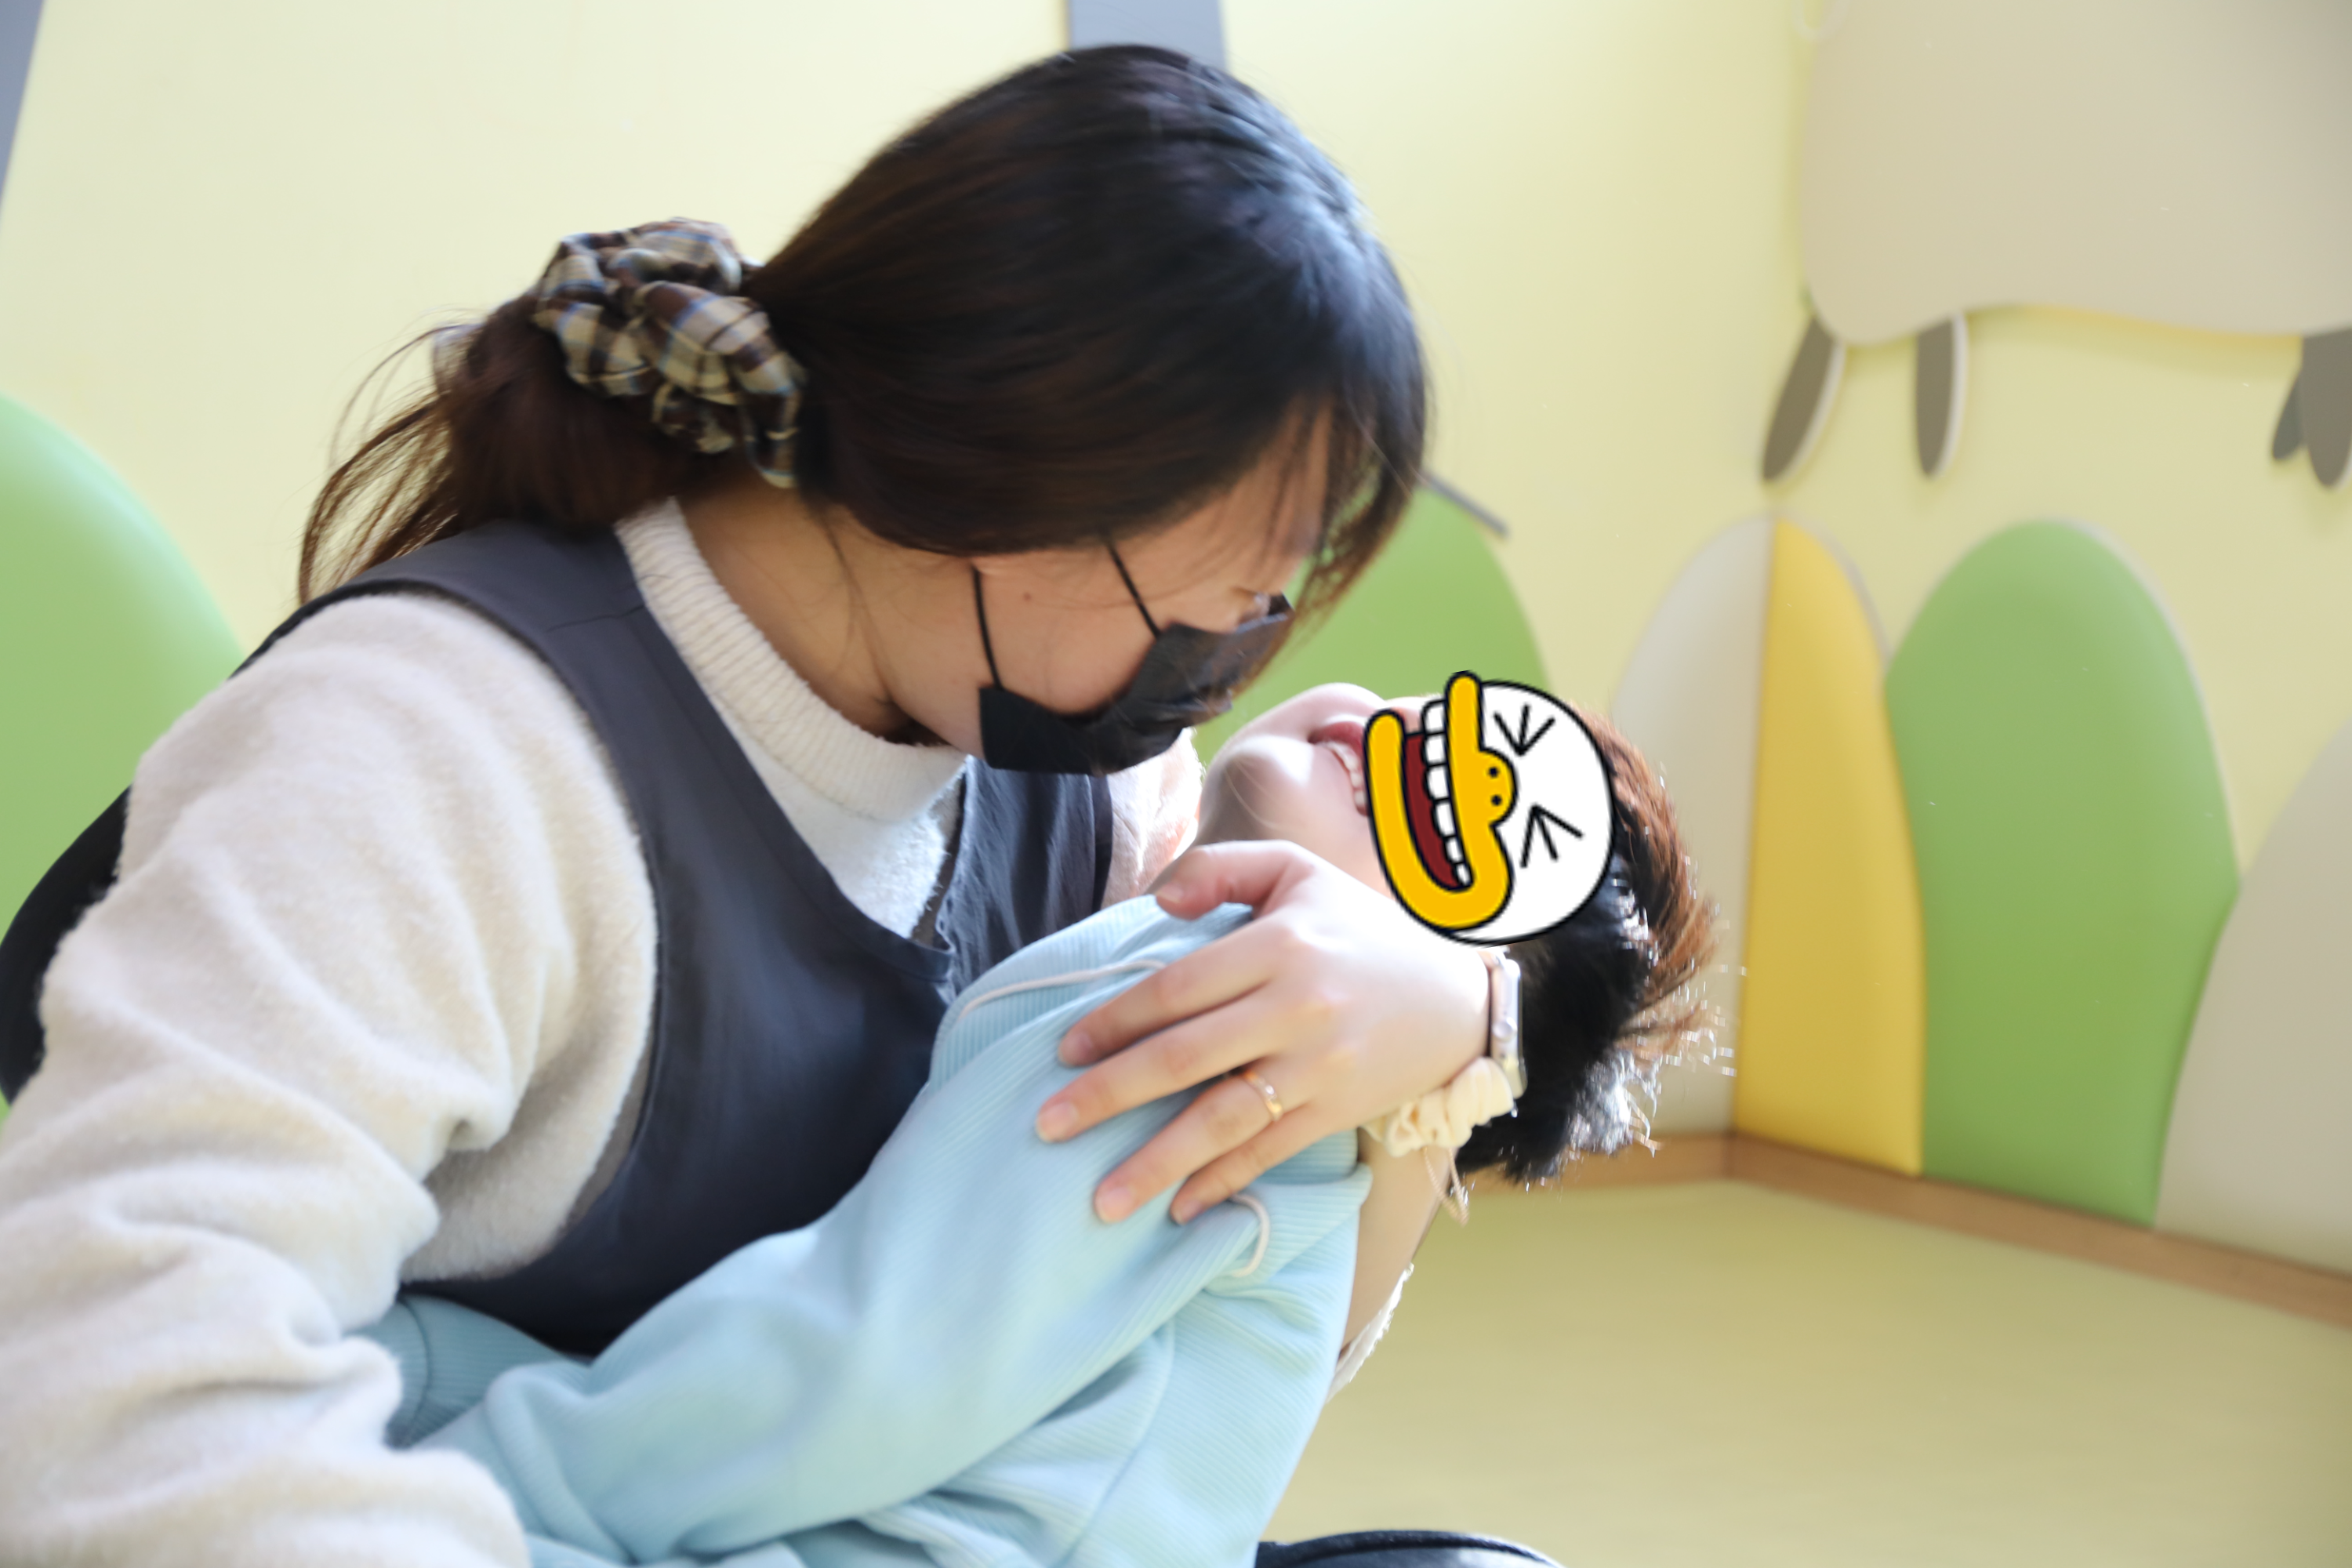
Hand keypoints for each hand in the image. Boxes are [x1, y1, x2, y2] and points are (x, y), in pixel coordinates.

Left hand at [1033, 841, 1487, 1223]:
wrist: (1457, 995)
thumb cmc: (1359, 929)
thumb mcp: (1296, 872)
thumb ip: (1221, 868)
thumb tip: (1155, 900)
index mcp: (1278, 943)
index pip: (1177, 987)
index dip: (1115, 1020)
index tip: (1064, 1051)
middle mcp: (1295, 1007)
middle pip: (1185, 1057)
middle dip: (1109, 1095)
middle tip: (1047, 1125)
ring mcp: (1318, 1066)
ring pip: (1223, 1118)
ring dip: (1156, 1162)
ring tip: (1101, 1201)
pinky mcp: (1337, 1110)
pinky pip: (1268, 1151)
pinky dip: (1221, 1183)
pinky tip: (1176, 1209)